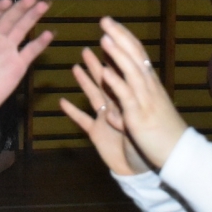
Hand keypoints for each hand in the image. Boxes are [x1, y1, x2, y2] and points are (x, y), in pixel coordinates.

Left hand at [0, 0, 52, 118]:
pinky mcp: (18, 65)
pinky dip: (40, 43)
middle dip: (20, 8)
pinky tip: (49, 34)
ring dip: (32, 17)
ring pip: (22, 30)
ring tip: (44, 5)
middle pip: (9, 19)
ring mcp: (8, 51)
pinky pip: (31, 51)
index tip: (7, 1)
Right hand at [61, 47, 148, 175]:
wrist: (143, 171)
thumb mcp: (137, 120)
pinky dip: (73, 112)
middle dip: (97, 64)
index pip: (122, 73)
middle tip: (88, 49)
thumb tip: (110, 83)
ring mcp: (106, 118)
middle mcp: (118, 105)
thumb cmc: (148, 144)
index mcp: (130, 99)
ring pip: (94, 95)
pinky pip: (83, 120)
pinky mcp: (97, 133)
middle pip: (106, 81)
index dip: (115, 57)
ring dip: (85, 82)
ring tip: (76, 67)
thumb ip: (122, 102)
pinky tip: (62, 102)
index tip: (109, 40)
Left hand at [93, 17, 188, 168]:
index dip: (124, 37)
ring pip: (131, 72)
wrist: (177, 152)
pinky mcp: (138, 117)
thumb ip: (134, 92)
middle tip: (104, 19)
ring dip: (118, 54)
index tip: (111, 23)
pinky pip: (126, 97)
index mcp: (150, 82)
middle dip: (119, 37)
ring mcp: (144, 100)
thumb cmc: (163, 129)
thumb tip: (121, 79)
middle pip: (134, 56)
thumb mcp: (149, 105)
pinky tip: (105, 72)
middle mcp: (148, 87)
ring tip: (104, 38)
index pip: (137, 53)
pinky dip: (116, 83)